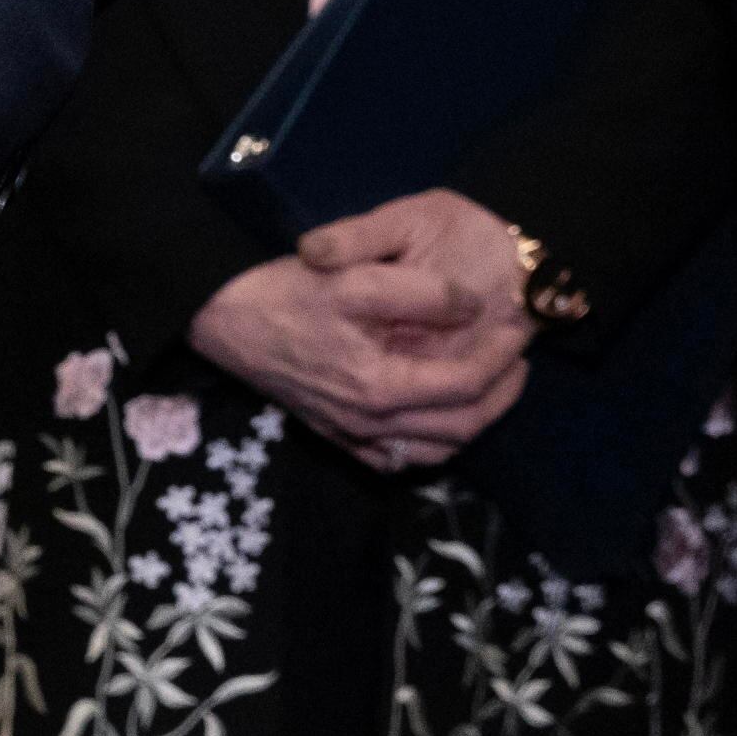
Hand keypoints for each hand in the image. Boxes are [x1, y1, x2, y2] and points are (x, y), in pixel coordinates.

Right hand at [189, 242, 527, 472]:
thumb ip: (420, 291)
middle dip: (501, 394)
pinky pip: (398, 459)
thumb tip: (472, 306)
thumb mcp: (350, 276)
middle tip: (516, 359)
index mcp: (380, 386)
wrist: (219, 319)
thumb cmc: (284, 294)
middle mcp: (372, 423)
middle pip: (463, 426)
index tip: (517, 327)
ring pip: (437, 450)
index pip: (467, 383)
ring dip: (473, 421)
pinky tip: (433, 420)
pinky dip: (429, 445)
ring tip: (488, 385)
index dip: (501, 356)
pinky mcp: (335, 437)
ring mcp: (353, 436)